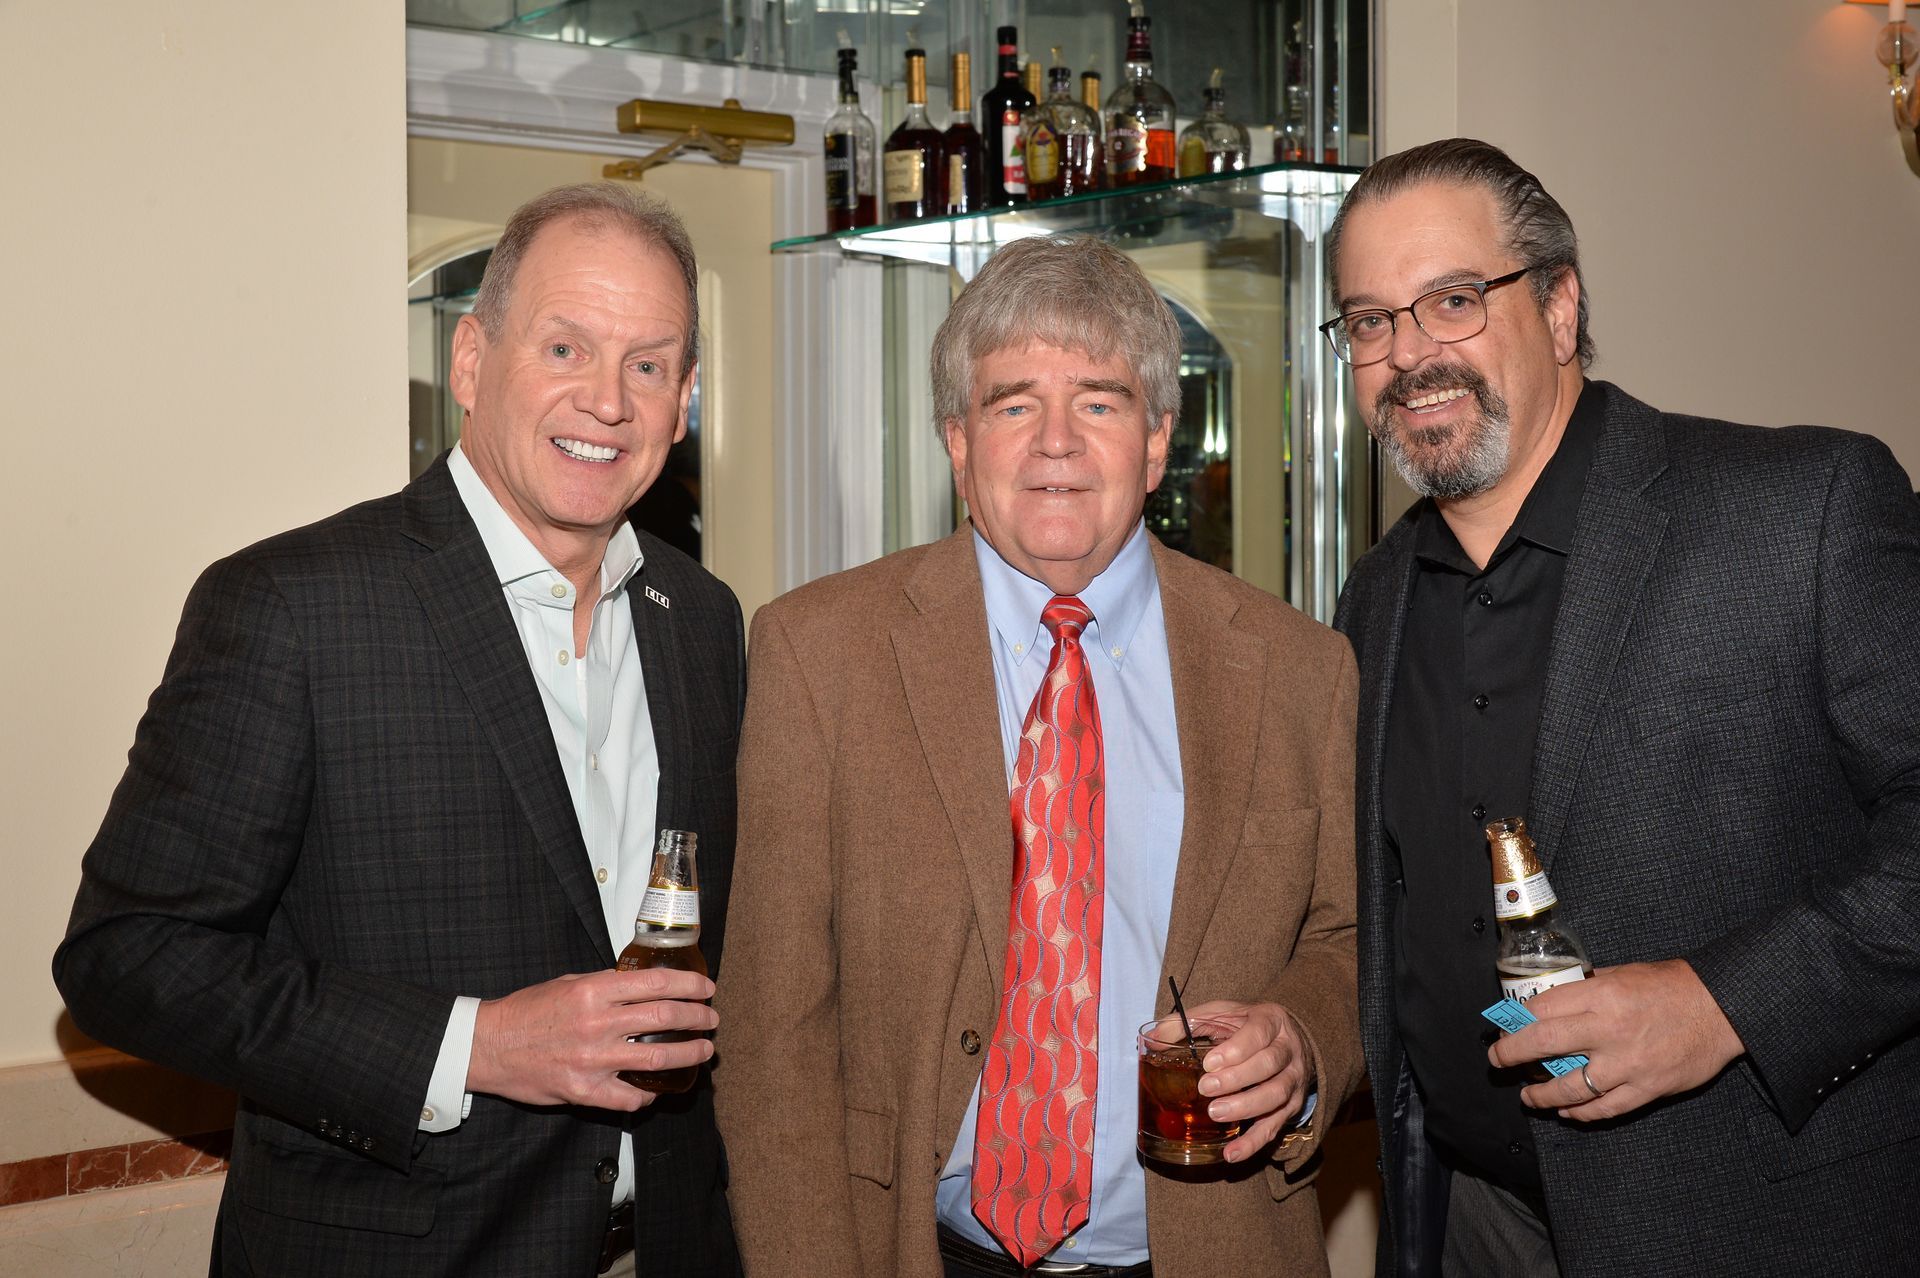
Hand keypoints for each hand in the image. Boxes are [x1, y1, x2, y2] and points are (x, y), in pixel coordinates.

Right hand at [467, 967, 717, 1110]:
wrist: (489, 1047)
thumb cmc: (527, 1012)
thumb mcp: (568, 983)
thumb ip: (606, 984)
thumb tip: (641, 984)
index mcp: (594, 990)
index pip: (657, 983)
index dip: (690, 985)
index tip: (705, 988)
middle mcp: (598, 1023)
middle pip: (665, 1017)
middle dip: (697, 1017)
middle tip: (711, 1018)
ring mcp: (593, 1060)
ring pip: (658, 1060)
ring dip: (688, 1054)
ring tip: (702, 1051)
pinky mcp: (584, 1091)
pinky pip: (629, 1098)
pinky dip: (647, 1095)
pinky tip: (656, 1091)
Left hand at [1162, 999, 1314, 1162]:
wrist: (1288, 1039)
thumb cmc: (1246, 1026)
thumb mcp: (1221, 1014)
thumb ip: (1188, 1022)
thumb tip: (1153, 1038)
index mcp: (1270, 1020)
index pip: (1258, 1033)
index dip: (1235, 1049)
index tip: (1209, 1063)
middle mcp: (1288, 1049)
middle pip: (1268, 1064)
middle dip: (1237, 1078)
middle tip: (1206, 1089)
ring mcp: (1293, 1078)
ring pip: (1276, 1095)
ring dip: (1246, 1107)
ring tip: (1216, 1114)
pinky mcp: (1291, 1106)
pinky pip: (1275, 1126)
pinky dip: (1253, 1142)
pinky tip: (1231, 1152)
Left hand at [1487, 959, 1743, 1120]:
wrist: (1723, 1008)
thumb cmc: (1671, 986)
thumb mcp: (1622, 974)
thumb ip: (1587, 990)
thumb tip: (1551, 1002)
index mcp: (1601, 995)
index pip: (1540, 1009)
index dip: (1515, 1021)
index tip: (1504, 1027)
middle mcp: (1609, 1030)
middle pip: (1543, 1045)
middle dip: (1511, 1055)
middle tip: (1498, 1060)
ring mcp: (1628, 1064)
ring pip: (1570, 1087)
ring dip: (1541, 1095)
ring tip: (1529, 1096)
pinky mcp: (1647, 1089)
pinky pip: (1605, 1109)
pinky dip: (1581, 1114)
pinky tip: (1567, 1112)